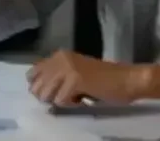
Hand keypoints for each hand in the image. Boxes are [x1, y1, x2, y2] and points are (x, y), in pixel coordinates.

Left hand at [27, 51, 149, 106]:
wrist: (126, 79)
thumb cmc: (103, 79)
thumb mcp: (74, 72)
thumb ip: (56, 76)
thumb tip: (37, 89)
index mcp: (59, 55)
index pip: (33, 72)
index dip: (38, 86)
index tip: (51, 93)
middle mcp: (60, 59)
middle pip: (37, 85)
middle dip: (48, 96)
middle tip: (66, 96)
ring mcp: (67, 68)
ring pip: (47, 93)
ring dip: (60, 100)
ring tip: (75, 96)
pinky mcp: (75, 79)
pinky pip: (60, 100)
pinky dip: (70, 104)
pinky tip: (82, 99)